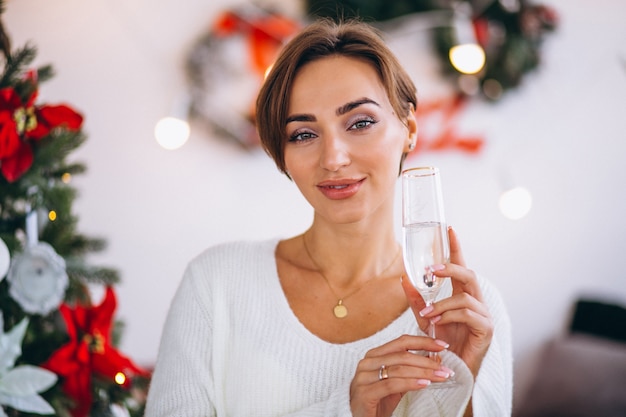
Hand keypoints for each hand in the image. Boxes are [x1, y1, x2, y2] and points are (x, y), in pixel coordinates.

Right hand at [350, 335, 453, 416]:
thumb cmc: (377, 401)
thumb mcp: (396, 382)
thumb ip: (410, 370)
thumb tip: (434, 359)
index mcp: (375, 355)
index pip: (402, 342)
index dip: (423, 342)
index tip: (442, 345)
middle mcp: (367, 362)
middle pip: (402, 355)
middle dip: (428, 362)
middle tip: (446, 368)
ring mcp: (364, 377)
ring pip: (399, 369)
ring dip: (424, 373)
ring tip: (441, 377)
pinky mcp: (364, 392)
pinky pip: (391, 384)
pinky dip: (410, 383)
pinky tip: (424, 385)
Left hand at [401, 227, 492, 376]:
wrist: (450, 371)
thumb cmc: (442, 344)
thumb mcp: (425, 319)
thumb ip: (417, 300)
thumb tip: (404, 278)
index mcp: (463, 295)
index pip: (461, 266)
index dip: (456, 248)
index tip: (449, 228)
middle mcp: (476, 302)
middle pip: (469, 275)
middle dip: (451, 269)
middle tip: (431, 269)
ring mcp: (483, 315)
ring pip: (465, 297)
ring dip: (442, 303)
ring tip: (428, 314)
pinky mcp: (486, 330)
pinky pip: (468, 314)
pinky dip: (450, 315)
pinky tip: (437, 322)